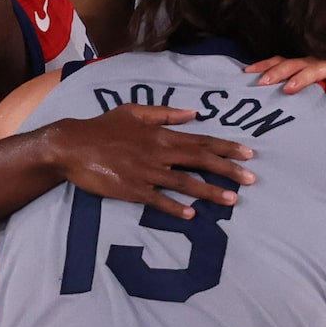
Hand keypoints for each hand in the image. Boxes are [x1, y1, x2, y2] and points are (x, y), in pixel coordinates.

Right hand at [46, 105, 256, 218]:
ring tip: (232, 200)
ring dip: (210, 191)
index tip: (248, 154)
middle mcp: (159, 152)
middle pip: (200, 161)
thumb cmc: (104, 127)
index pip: (201, 140)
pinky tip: (192, 215)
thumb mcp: (135, 111)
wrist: (73, 146)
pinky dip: (176, 207)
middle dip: (228, 170)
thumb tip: (193, 113)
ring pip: (185, 183)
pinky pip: (159, 200)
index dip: (226, 148)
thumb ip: (166, 114)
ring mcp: (147, 172)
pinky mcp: (133, 190)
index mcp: (162, 134)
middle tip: (252, 179)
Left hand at [246, 51, 325, 101]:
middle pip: (295, 63)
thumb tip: (281, 103)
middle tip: (260, 82)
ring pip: (318, 68)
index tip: (245, 73)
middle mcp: (322, 61)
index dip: (266, 66)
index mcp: (311, 63)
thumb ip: (307, 90)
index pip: (284, 62)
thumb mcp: (324, 84)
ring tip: (289, 89)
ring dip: (303, 78)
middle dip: (276, 72)